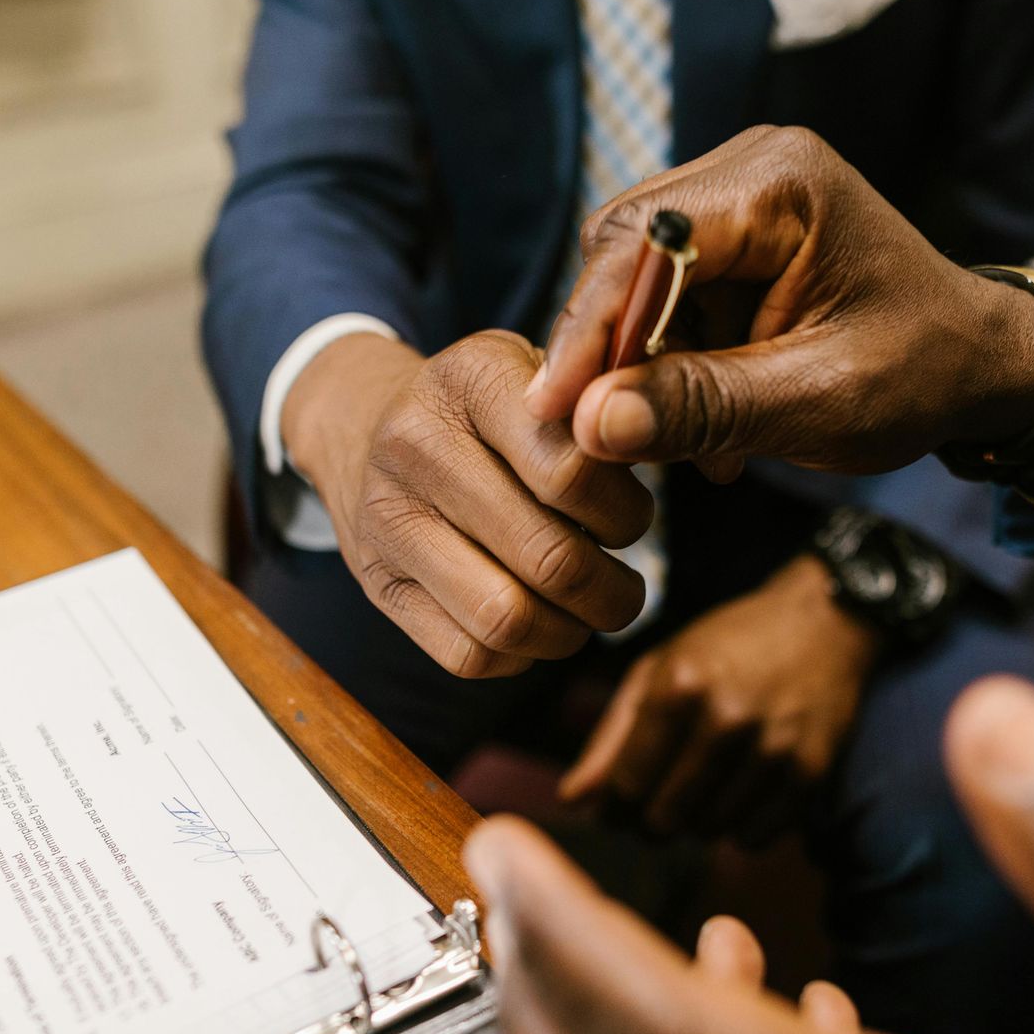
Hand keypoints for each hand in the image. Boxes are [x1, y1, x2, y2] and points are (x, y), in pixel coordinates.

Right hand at [284, 330, 651, 677]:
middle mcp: (417, 445)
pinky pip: (468, 656)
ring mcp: (388, 519)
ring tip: (584, 611)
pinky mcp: (376, 583)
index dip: (624, 515)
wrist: (372, 429)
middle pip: (550, 559)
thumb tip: (662, 442)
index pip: (572, 474)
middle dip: (611, 591)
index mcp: (474, 379)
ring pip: (506, 619)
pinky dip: (519, 655)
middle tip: (625, 588)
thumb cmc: (493, 411)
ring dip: (569, 632)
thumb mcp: (547, 377)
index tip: (630, 519)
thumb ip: (605, 408)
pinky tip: (534, 623)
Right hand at [525, 125, 1033, 477]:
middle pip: (622, 250)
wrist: (983, 362)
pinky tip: (701, 418)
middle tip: (595, 433)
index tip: (550, 410)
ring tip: (677, 440)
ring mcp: (740, 194)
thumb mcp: (818, 402)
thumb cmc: (924, 374)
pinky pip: (666, 291)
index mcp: (780, 185)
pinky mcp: (734, 234)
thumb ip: (704, 408)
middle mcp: (751, 166)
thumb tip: (590, 424)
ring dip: (641, 360)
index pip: (643, 245)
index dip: (589, 329)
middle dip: (607, 347)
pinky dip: (669, 357)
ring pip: (634, 276)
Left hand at [558, 555, 877, 844]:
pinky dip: (741, 829)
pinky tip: (740, 793)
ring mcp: (773, 747)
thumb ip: (611, 738)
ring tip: (703, 789)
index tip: (616, 811)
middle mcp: (725, 719)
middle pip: (665, 818)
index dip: (614, 810)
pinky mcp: (811, 771)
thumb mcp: (658, 671)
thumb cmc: (726, 645)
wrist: (821, 621)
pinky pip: (756, 836)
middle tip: (658, 804)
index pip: (627, 787)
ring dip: (698, 823)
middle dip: (652, 822)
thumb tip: (571, 801)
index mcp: (678, 687)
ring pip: (711, 832)